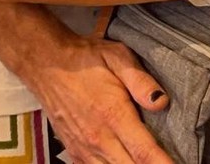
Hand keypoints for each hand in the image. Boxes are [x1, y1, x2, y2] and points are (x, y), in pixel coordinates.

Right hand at [15, 8, 173, 163]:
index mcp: (114, 115)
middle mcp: (99, 139)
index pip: (144, 152)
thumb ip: (140, 80)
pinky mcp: (75, 153)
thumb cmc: (86, 59)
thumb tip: (161, 102)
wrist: (47, 64)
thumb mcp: (117, 56)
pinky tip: (123, 162)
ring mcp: (85, 149)